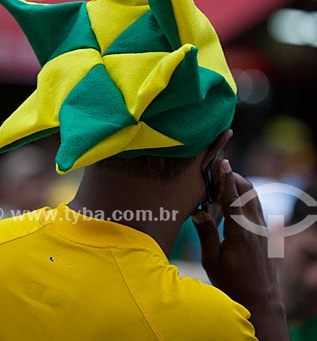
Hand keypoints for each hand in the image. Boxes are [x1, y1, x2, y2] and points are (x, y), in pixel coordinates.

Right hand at [192, 159, 289, 340]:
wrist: (259, 300)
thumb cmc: (231, 284)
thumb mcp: (212, 261)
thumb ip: (206, 234)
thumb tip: (197, 212)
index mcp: (239, 232)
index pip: (233, 198)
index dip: (227, 178)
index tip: (223, 163)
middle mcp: (254, 227)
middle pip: (248, 191)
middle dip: (234, 178)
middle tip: (218, 174)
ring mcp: (263, 230)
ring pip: (254, 198)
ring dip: (241, 188)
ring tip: (224, 187)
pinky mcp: (267, 235)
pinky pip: (257, 209)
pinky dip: (246, 201)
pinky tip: (234, 207)